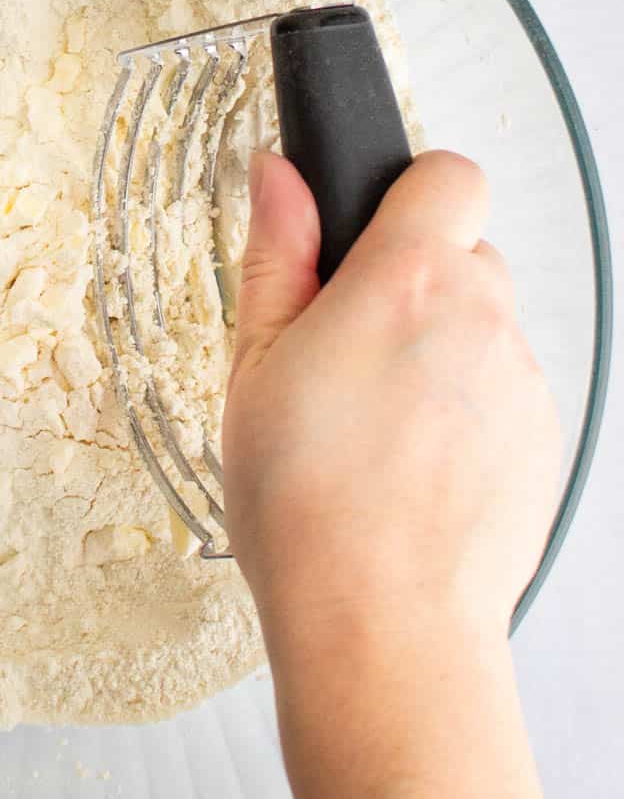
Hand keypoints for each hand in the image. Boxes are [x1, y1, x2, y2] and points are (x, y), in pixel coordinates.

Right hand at [220, 150, 560, 670]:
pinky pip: (503, 397)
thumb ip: (276, 256)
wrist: (382, 623)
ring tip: (373, 428)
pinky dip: (464, 416)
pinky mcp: (543, 440)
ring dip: (439, 354)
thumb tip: (280, 176)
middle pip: (465, 256)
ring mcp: (522, 383)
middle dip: (412, 286)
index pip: (447, 174)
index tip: (369, 236)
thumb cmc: (307, 506)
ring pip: (484, 331)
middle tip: (346, 354)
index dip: (408, 195)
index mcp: (408, 281)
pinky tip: (409, 469)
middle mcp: (483, 319)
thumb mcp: (255, 367)